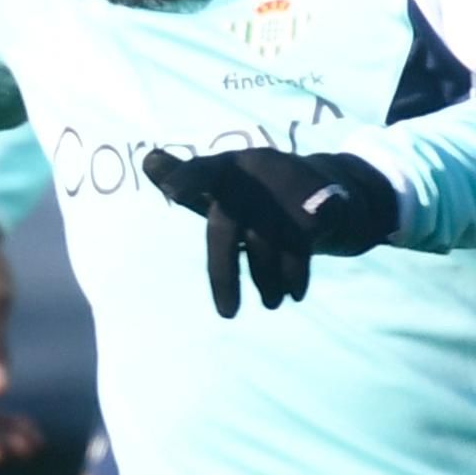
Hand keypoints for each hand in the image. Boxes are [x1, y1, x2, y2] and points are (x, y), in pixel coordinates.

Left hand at [142, 145, 397, 316]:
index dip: (187, 179)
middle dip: (224, 276)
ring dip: (266, 281)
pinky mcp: (319, 203)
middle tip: (226, 314)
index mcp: (225, 167)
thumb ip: (187, 180)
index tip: (172, 192)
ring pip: (263, 244)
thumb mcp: (221, 186)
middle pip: (225, 228)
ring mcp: (287, 184)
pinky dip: (295, 276)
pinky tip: (294, 293)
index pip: (200, 173)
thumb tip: (147, 159)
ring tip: (270, 302)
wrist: (327, 186)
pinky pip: (299, 250)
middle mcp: (254, 169)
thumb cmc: (256, 193)